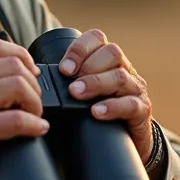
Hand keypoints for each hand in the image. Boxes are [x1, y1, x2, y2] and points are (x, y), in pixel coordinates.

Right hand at [0, 38, 47, 179]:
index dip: (21, 55)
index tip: (29, 70)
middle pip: (14, 64)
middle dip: (31, 81)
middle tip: (32, 98)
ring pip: (20, 86)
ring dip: (35, 101)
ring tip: (33, 113)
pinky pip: (20, 120)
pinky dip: (35, 124)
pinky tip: (37, 128)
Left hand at [59, 30, 154, 163]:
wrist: (127, 141)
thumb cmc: (95, 113)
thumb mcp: (81, 93)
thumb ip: (65, 83)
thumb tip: (37, 80)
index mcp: (107, 59)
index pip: (97, 38)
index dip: (80, 49)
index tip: (64, 68)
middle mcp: (124, 69)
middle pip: (112, 52)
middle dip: (88, 66)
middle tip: (70, 84)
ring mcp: (135, 89)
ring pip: (121, 76)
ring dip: (96, 83)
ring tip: (77, 95)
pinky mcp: (142, 110)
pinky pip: (131, 104)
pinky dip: (112, 107)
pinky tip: (97, 112)